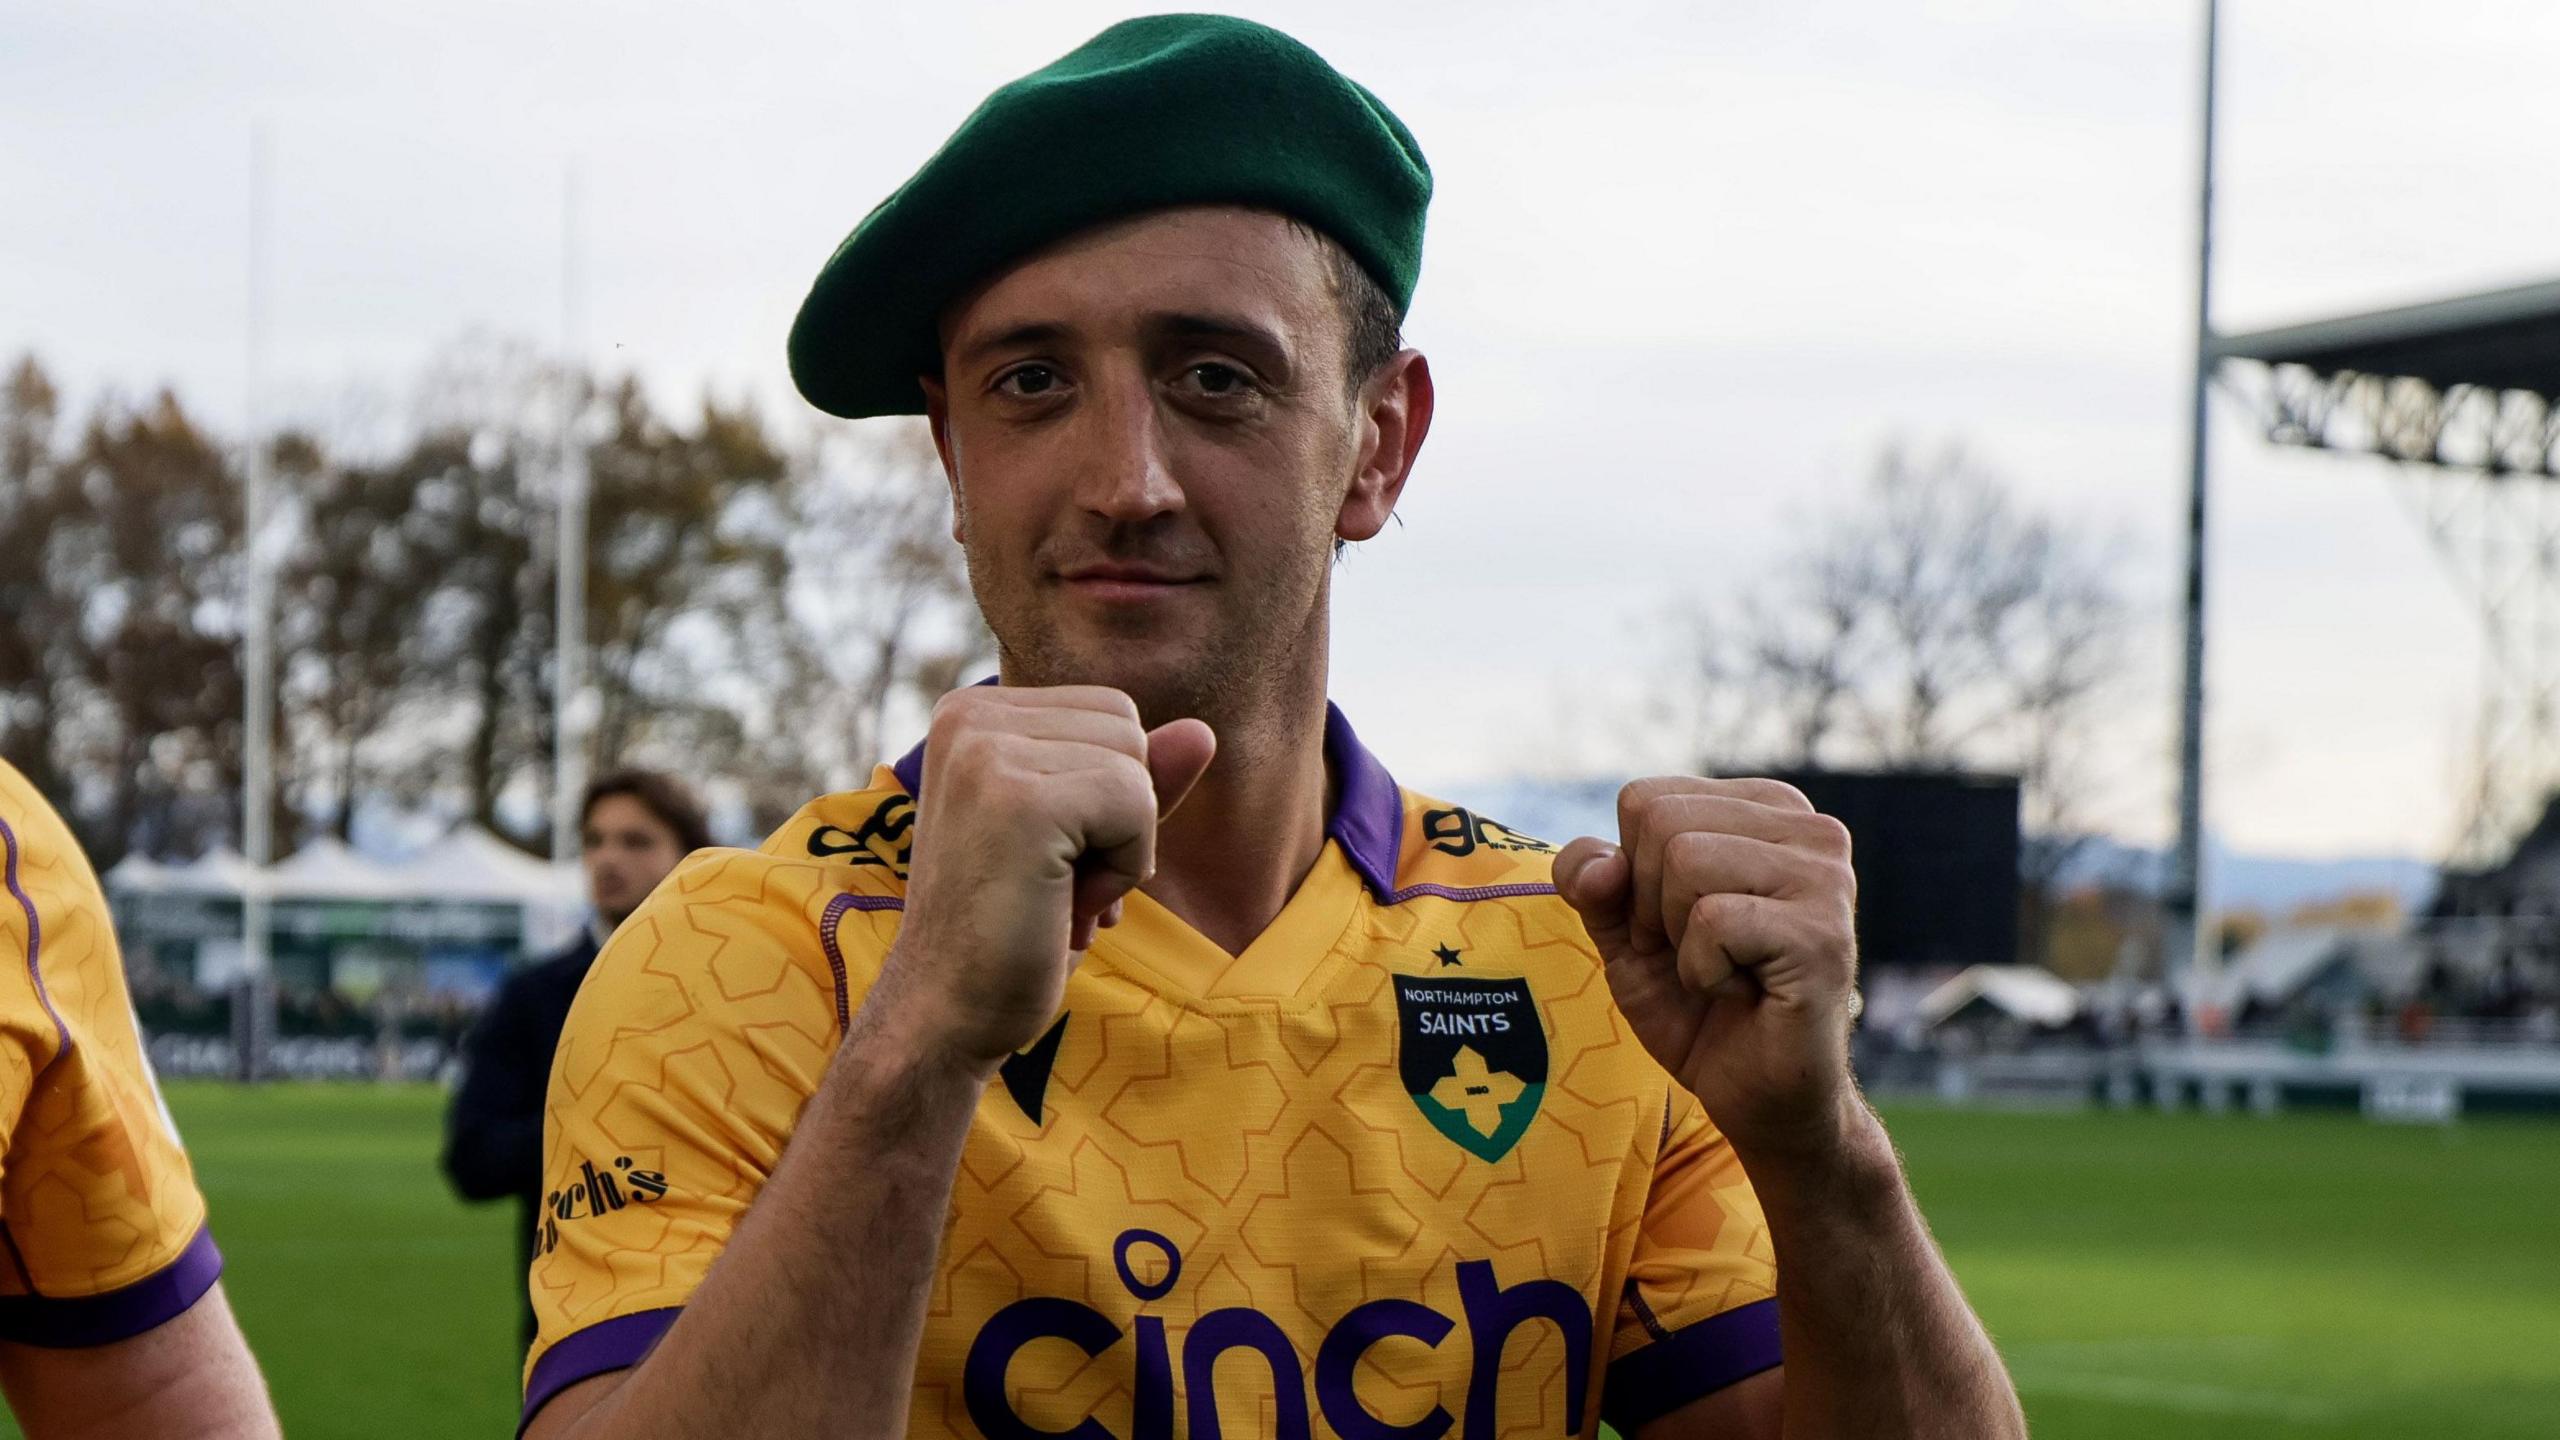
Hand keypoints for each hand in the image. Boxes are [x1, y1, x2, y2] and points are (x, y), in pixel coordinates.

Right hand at [878, 686, 1214, 1071]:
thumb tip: (1204, 731)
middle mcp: (970, 715)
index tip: (1048, 859)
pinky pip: (1137, 803)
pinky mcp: (1019, 797)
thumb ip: (1136, 781)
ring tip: (1053, 896)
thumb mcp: (1086, 842)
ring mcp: (987, 751)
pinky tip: (1064, 908)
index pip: (1111, 714)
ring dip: (1120, 848)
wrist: (945, 1016)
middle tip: (1052, 885)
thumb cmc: (1012, 933)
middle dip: (1118, 817)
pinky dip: (1124, 868)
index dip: (1107, 797)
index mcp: (973, 713)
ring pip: (1137, 766)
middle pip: (1127, 729)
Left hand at [1555, 777, 1861, 1157]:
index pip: (1645, 798)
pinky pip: (1712, 921)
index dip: (1634, 876)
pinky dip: (1702, 972)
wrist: (1761, 1100)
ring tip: (1725, 973)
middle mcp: (1811, 830)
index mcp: (1769, 811)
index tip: (1677, 928)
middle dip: (1651, 906)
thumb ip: (1591, 881)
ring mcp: (1827, 879)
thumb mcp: (1623, 933)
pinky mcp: (1823, 934)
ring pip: (1686, 859)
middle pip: (1661, 822)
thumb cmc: (1700, 1010)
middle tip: (1700, 957)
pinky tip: (1745, 994)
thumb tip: (1602, 863)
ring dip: (1679, 939)